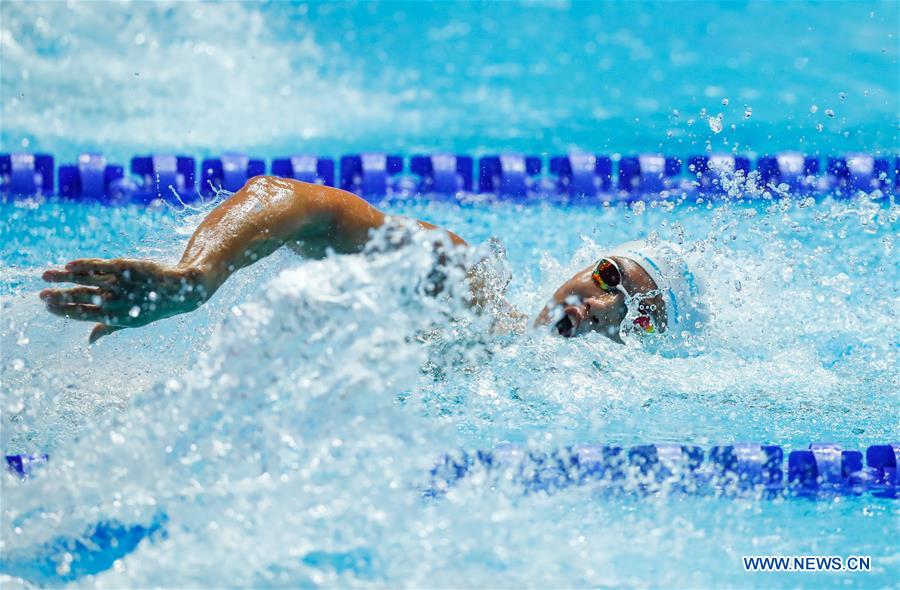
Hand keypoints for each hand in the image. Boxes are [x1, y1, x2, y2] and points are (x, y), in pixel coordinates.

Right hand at [40, 258, 208, 342]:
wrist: (180, 289)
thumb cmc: (153, 306)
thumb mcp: (131, 320)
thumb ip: (107, 328)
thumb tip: (89, 341)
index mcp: (115, 317)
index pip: (83, 315)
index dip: (63, 310)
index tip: (47, 306)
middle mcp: (116, 301)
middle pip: (81, 298)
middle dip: (59, 296)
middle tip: (40, 295)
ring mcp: (120, 284)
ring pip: (86, 280)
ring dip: (64, 278)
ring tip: (46, 275)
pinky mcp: (125, 267)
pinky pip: (100, 266)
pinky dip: (84, 265)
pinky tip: (69, 265)